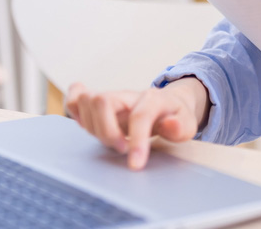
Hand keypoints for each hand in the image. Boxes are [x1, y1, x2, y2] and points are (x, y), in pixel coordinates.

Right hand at [65, 79, 203, 169]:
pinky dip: (73, 112)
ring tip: (110, 140)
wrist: (168, 104)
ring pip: (86, 100)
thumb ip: (180, 127)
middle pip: (102, 101)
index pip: (139, 115)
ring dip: (92, 127)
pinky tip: (87, 126)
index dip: (136, 140)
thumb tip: (170, 126)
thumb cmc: (175, 117)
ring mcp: (110, 97)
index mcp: (152, 98)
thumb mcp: (187, 124)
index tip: (135, 165)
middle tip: (121, 148)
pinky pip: (74, 98)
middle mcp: (127, 95)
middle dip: (106, 131)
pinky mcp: (97, 103)